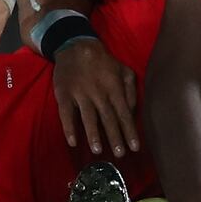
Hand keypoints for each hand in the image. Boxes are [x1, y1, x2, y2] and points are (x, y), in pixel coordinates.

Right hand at [53, 39, 139, 156]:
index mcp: (115, 88)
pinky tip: (73, 141)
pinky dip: (69, 127)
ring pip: (88, 117)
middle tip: (120, 155)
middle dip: (115, 137)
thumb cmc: (104, 62)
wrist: (76, 46)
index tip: (135, 148)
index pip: (124, 114)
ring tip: (98, 151)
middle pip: (108, 118)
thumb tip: (133, 112)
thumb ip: (131, 90)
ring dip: (93, 135)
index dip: (130, 131)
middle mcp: (99, 92)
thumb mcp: (124, 70)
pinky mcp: (64, 94)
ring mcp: (81, 94)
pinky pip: (66, 113)